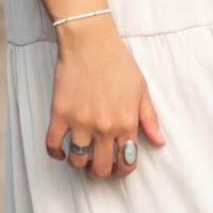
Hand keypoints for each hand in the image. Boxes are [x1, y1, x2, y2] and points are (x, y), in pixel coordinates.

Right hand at [45, 18, 166, 177]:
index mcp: (126, 122)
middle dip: (100, 170)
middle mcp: (104, 127)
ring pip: (77, 160)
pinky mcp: (60, 114)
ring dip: (79, 162)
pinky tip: (61, 151)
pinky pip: (53, 145)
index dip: (122, 169)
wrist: (90, 42)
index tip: (118, 166)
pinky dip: (56, 153)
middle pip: (100, 167)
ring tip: (81, 154)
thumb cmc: (117, 62)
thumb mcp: (141, 90)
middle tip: (98, 163)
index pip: (126, 161)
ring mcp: (80, 122)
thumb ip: (149, 118)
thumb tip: (159, 141)